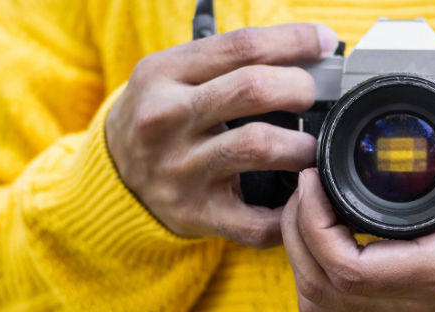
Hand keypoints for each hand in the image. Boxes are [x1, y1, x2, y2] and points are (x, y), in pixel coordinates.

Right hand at [106, 24, 337, 247]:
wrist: (110, 176)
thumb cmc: (159, 116)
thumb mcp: (175, 75)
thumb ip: (229, 62)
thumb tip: (308, 52)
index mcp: (163, 73)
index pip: (242, 46)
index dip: (295, 41)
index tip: (324, 42)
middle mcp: (167, 118)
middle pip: (254, 89)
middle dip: (300, 88)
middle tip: (313, 96)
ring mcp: (180, 169)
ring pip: (260, 146)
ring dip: (302, 146)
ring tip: (312, 146)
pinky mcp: (196, 213)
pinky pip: (256, 220)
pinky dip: (290, 211)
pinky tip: (301, 196)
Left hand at [282, 75, 434, 310]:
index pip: (353, 269)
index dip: (316, 226)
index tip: (315, 181)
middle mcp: (430, 293)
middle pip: (327, 289)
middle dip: (300, 235)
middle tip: (306, 188)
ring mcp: (423, 305)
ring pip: (333, 305)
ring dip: (308, 258)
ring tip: (313, 211)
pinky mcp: (422, 303)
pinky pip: (353, 305)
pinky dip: (328, 276)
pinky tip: (333, 240)